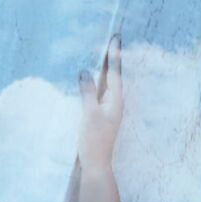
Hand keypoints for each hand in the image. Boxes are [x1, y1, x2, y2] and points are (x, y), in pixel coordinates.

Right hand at [77, 33, 123, 170]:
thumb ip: (88, 91)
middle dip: (111, 58)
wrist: (95, 164)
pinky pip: (98, 92)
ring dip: (103, 68)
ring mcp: (107, 110)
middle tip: (111, 38)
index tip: (116, 37)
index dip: (115, 55)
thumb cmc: (94, 140)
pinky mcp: (99, 115)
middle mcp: (114, 104)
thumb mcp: (90, 114)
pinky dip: (95, 81)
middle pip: (113, 76)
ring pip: (106, 83)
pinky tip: (90, 77)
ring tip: (101, 52)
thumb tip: (84, 71)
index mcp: (115, 101)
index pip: (115, 73)